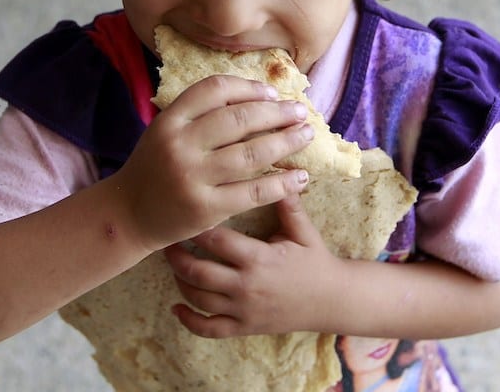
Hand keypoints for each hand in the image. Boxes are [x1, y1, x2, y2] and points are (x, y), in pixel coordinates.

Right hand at [113, 75, 314, 251]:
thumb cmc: (155, 168)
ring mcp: (192, 178)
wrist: (128, 214)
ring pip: (251, 154)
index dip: (248, 87)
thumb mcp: (166, 132)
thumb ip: (199, 115)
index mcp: (169, 121)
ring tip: (306, 135)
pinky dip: (282, 183)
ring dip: (285, 142)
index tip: (272, 92)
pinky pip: (253, 192)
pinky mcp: (206, 208)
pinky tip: (301, 176)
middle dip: (276, 112)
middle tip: (300, 111)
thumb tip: (258, 99)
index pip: (215, 89)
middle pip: (239, 119)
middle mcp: (179, 145)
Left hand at [163, 193, 340, 337]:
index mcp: (258, 258)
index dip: (196, 227)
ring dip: (179, 282)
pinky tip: (176, 307)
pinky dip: (189, 320)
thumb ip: (287, 203)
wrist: (332, 301)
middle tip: (167, 239)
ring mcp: (243, 310)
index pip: (216, 241)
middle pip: (198, 271)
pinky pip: (209, 328)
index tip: (182, 213)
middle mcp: (246, 285)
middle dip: (177, 256)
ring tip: (172, 264)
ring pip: (198, 299)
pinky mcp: (244, 327)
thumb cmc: (315, 261)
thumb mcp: (304, 231)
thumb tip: (279, 170)